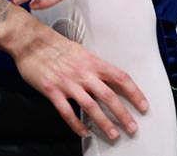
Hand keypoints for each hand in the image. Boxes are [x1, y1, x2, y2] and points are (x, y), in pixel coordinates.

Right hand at [13, 26, 148, 140]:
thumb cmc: (58, 46)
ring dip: (103, 123)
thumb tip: (110, 79)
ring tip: (113, 135)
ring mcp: (68, 83)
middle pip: (109, 96)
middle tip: (132, 127)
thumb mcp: (83, 52)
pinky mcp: (52, 91)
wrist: (32, 43)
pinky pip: (67, 111)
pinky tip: (84, 133)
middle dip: (123, 114)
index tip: (144, 105)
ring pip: (91, 106)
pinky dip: (76, 124)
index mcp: (94, 62)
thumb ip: (96, 67)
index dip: (135, 92)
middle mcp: (84, 73)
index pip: (121, 78)